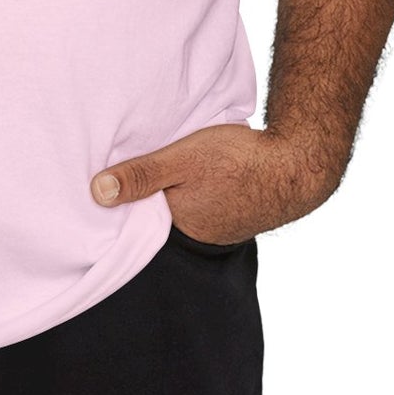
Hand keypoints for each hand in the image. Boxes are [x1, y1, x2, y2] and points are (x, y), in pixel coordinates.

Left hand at [89, 124, 345, 242]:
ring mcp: (218, 227)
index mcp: (178, 226)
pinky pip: (203, 205)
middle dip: (144, 202)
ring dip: (172, 195)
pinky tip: (194, 176)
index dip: (121, 205)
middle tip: (125, 177)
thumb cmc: (238, 161)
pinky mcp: (234, 212)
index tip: (100, 190)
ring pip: (181, 210)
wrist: (297, 164)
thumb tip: (96, 193)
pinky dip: (194, 192)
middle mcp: (197, 235)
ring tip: (158, 173)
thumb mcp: (181, 160)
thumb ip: (141, 175)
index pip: (136, 223)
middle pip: (158, 218)